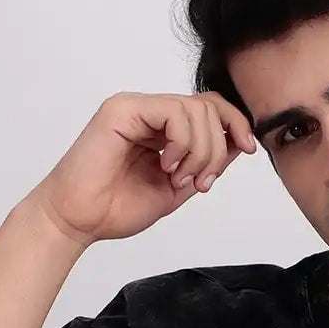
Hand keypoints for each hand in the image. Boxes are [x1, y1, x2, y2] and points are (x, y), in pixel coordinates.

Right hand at [24, 90, 256, 245]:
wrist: (79, 220)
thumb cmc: (116, 208)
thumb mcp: (177, 188)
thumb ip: (205, 166)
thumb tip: (239, 144)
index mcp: (163, 129)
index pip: (211, 108)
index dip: (236, 125)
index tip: (249, 150)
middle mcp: (150, 113)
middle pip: (209, 107)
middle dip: (217, 149)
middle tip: (200, 182)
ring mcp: (136, 108)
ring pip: (196, 109)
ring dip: (199, 151)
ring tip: (178, 178)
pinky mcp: (122, 110)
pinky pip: (173, 111)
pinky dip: (181, 142)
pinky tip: (165, 166)